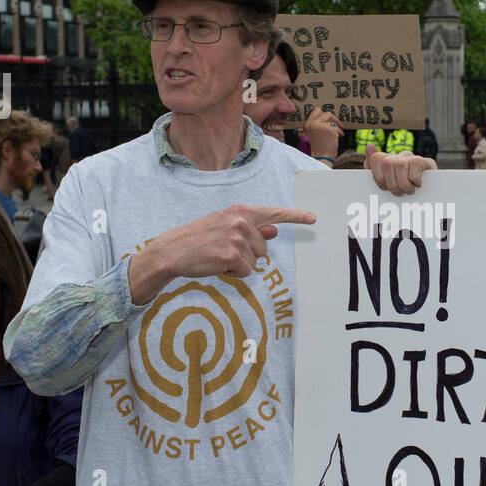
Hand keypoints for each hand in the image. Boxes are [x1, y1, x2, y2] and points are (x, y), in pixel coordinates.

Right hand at [130, 204, 315, 302]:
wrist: (172, 251)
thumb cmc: (198, 239)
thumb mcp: (225, 228)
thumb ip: (251, 230)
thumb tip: (274, 232)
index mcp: (240, 211)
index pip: (273, 213)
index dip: (296, 216)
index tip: (313, 218)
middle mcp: (241, 221)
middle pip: (264, 249)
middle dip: (248, 255)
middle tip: (223, 251)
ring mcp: (237, 238)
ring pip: (255, 262)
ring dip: (239, 265)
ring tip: (218, 257)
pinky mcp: (232, 256)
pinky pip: (246, 272)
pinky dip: (233, 274)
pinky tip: (217, 266)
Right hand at [306, 109, 342, 159]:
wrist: (322, 157)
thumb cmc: (320, 147)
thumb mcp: (314, 133)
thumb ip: (318, 124)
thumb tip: (329, 116)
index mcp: (308, 124)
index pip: (317, 111)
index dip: (325, 114)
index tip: (330, 119)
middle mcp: (313, 124)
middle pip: (327, 114)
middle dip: (334, 119)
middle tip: (338, 125)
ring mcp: (321, 126)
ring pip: (333, 120)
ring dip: (337, 126)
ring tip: (338, 134)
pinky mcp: (330, 129)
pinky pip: (337, 127)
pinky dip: (339, 132)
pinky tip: (338, 137)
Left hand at [364, 146, 434, 195]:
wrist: (429, 192)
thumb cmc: (404, 190)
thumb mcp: (385, 183)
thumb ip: (372, 166)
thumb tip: (369, 146)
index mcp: (388, 159)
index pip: (376, 159)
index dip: (378, 177)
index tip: (385, 188)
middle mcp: (399, 156)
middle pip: (387, 163)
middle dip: (391, 184)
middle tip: (399, 193)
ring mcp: (412, 158)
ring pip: (400, 165)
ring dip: (404, 184)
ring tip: (409, 191)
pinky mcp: (425, 162)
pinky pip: (415, 167)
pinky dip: (415, 180)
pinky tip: (418, 185)